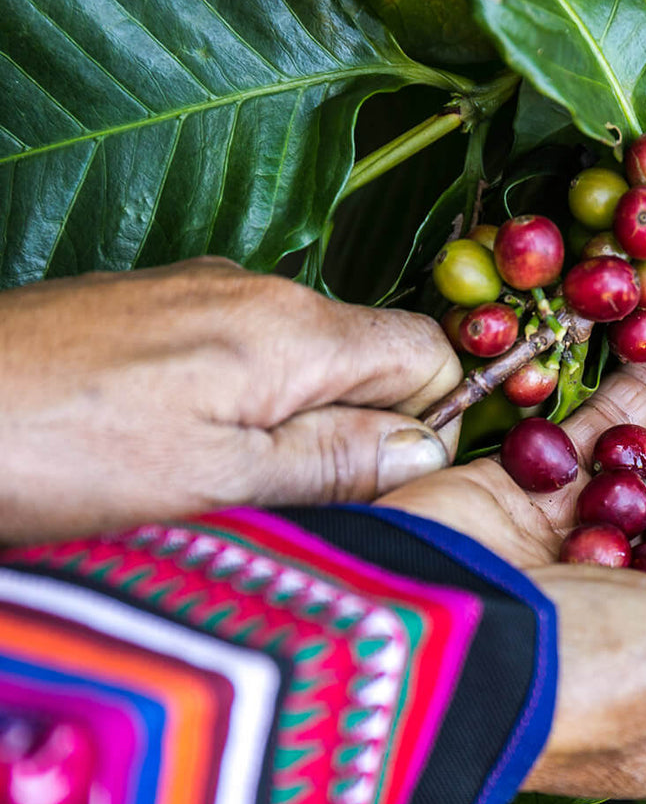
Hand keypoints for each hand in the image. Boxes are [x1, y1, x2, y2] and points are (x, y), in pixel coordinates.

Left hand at [0, 258, 461, 543]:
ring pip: (299, 364)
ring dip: (292, 431)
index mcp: (293, 330)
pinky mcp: (143, 314)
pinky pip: (234, 359)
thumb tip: (428, 450)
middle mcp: (254, 292)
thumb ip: (338, 462)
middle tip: (302, 511)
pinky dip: (233, 412)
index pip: (431, 351)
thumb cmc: (51, 453)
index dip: (436, 422)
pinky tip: (171, 458)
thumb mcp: (219, 486)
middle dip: (360, 434)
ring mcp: (194, 296)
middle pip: (367, 357)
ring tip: (225, 494)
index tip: (395, 488)